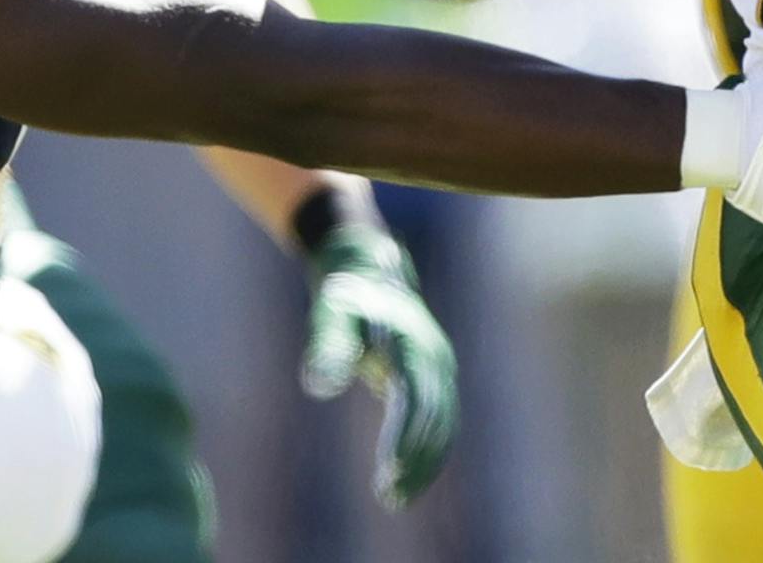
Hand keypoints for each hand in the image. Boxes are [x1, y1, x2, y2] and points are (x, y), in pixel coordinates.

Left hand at [301, 224, 458, 508]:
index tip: (387, 471)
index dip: (405, 437)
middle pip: (435, 419)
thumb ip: (328, 345)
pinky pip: (437, 420)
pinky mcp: (431, 377)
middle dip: (415, 460)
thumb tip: (319, 383)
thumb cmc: (345, 292)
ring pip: (442, 424)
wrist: (367, 264)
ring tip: (394, 498)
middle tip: (390, 498)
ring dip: (423, 461)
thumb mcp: (331, 314)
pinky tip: (402, 477)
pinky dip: (424, 449)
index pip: (415, 399)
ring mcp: (437, 367)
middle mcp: (433, 357)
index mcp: (413, 343)